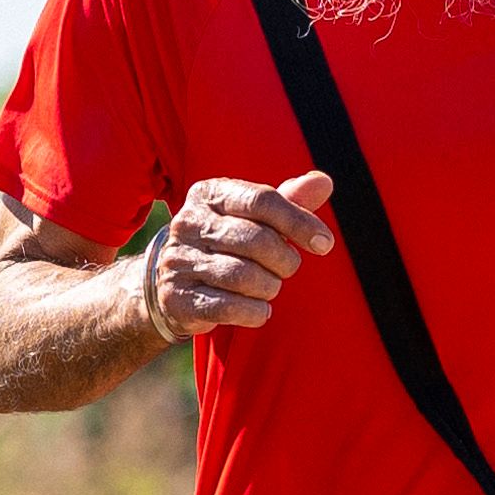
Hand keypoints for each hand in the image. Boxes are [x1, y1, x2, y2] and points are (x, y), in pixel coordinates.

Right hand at [142, 171, 339, 340]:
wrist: (170, 283)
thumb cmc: (225, 243)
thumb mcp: (253, 217)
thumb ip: (289, 201)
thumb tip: (324, 182)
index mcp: (210, 194)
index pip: (262, 200)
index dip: (299, 222)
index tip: (324, 243)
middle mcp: (188, 223)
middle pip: (256, 239)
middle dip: (285, 260)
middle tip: (288, 268)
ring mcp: (178, 261)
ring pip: (243, 276)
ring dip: (270, 287)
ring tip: (269, 287)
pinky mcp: (177, 298)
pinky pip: (229, 307)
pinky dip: (255, 312)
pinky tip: (259, 309)